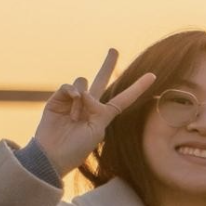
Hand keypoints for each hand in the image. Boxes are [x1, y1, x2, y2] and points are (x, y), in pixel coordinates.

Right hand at [34, 49, 155, 176]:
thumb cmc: (77, 148)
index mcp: (103, 115)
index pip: (124, 98)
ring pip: (84, 82)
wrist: (52, 155)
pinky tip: (72, 101)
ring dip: (82, 99)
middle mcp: (89, 105)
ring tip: (75, 117)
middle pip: (101, 79)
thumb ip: (97, 109)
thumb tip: (84, 92)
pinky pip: (69, 86)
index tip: (153, 76)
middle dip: (107, 64)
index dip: (137, 88)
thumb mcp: (97, 130)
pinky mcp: (58, 99)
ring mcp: (73, 101)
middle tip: (114, 50)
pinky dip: (72, 92)